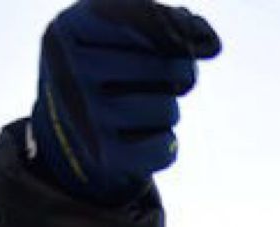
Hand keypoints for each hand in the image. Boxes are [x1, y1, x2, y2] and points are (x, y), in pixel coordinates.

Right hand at [30, 0, 221, 201]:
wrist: (68, 135)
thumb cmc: (105, 70)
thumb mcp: (118, 33)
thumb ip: (164, 23)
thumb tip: (211, 42)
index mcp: (69, 30)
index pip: (142, 17)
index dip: (174, 30)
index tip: (184, 40)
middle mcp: (71, 72)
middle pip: (162, 65)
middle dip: (180, 72)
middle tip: (173, 79)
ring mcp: (87, 118)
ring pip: (168, 109)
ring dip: (170, 110)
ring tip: (149, 109)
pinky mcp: (106, 157)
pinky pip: (165, 148)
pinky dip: (168, 144)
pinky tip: (148, 138)